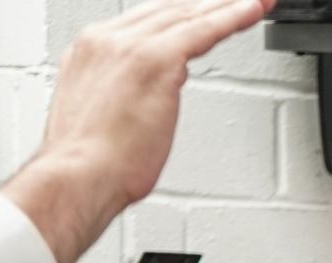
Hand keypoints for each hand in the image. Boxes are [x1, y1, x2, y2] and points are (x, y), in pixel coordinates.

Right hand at [0, 0, 275, 262]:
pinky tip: (254, 7)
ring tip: (254, 1)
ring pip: (189, 15)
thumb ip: (122, 96)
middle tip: (237, 0)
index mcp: (91, 50)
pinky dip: (234, 16)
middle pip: (168, 10)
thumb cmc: (89, 163)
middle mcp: (107, 40)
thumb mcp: (101, 117)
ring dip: (226, 5)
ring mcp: (130, 47)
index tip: (200, 11)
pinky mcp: (156, 61)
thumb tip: (144, 101)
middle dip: (206, 5)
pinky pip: (204, 30)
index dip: (180, 14)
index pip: (144, 20)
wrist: (77, 176)